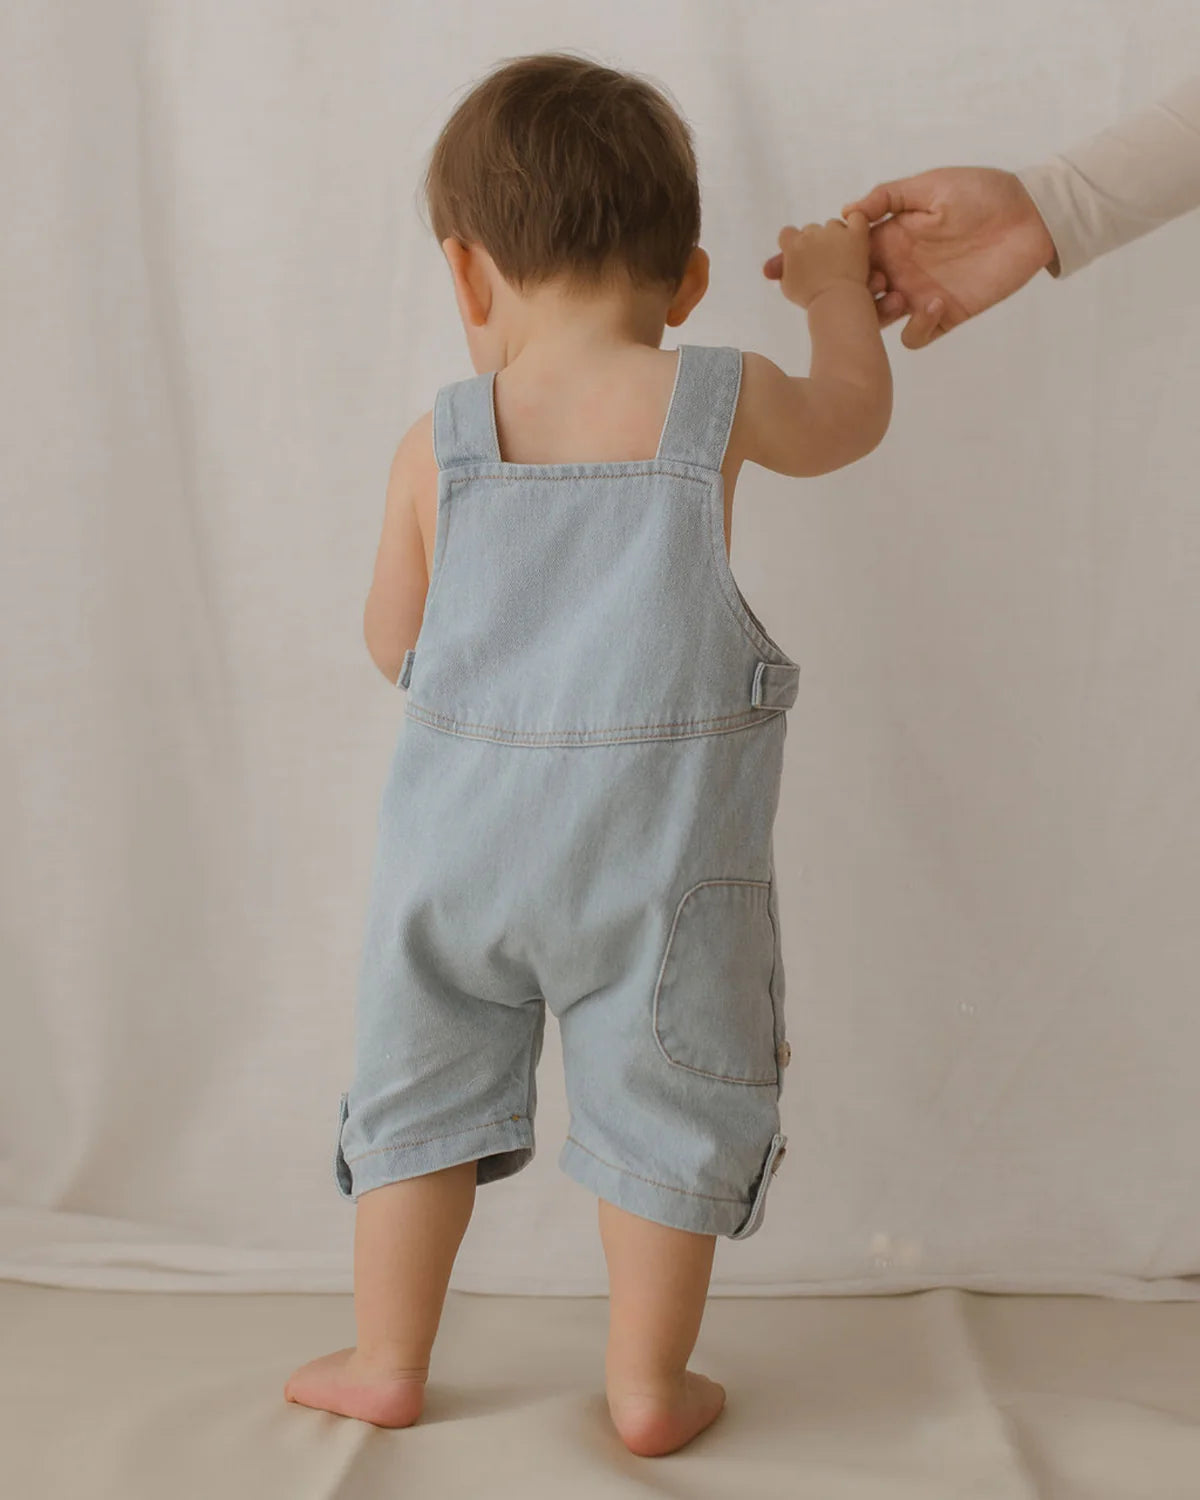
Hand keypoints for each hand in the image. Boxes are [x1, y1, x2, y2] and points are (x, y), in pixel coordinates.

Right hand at [762, 212, 870, 308]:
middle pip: (810, 229)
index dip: (793, 243)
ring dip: (835, 236)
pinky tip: (855, 234)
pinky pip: (857, 217)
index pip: (787, 233)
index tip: (799, 255)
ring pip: (833, 225)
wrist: (836, 302)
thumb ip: (782, 271)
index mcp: (793, 245)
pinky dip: (856, 222)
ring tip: (842, 257)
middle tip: (823, 261)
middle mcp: (812, 233)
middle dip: (814, 242)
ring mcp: (835, 232)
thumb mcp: (788, 287)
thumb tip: (772, 267)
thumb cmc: (810, 299)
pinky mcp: (856, 234)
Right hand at [838, 167, 1057, 347]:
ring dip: (878, 315)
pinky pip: (915, 337)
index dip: (833, 264)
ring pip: (879, 322)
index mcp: (892, 239)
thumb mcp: (932, 185)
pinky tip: (935, 304)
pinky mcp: (946, 315)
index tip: (822, 263)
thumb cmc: (983, 192)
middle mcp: (900, 270)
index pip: (849, 259)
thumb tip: (846, 212)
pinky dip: (916, 328)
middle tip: (872, 281)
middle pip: (857, 296)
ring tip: (899, 295)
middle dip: (850, 296)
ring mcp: (920, 295)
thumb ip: (889, 196)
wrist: (1032, 215)